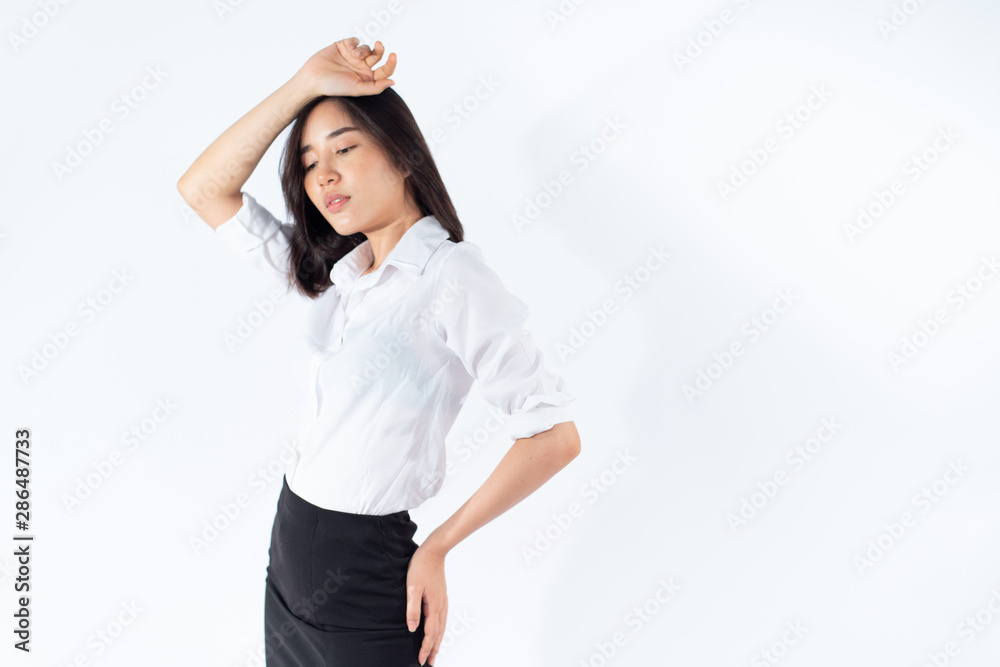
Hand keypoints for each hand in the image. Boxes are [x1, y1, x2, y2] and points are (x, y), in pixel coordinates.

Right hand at [295, 37, 396, 97]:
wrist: (314, 78)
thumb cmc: (335, 87)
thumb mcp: (357, 89)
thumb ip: (376, 87)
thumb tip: (393, 82)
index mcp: (368, 78)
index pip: (384, 71)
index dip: (391, 63)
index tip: (393, 56)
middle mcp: (362, 67)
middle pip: (378, 56)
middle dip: (380, 50)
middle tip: (380, 46)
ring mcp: (353, 56)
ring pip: (366, 48)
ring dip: (362, 50)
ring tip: (353, 55)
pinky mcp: (344, 46)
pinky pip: (355, 40)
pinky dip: (354, 42)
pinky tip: (348, 48)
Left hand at [405, 544, 447, 665]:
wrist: (434, 551)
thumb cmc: (421, 567)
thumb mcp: (412, 588)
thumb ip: (412, 608)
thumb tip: (413, 628)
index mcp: (434, 606)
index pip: (430, 633)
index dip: (425, 648)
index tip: (420, 660)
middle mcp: (441, 606)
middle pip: (439, 633)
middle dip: (434, 649)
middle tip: (429, 662)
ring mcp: (443, 601)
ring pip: (442, 626)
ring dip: (438, 641)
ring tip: (434, 651)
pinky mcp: (442, 596)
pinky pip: (443, 618)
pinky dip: (440, 629)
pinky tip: (438, 629)